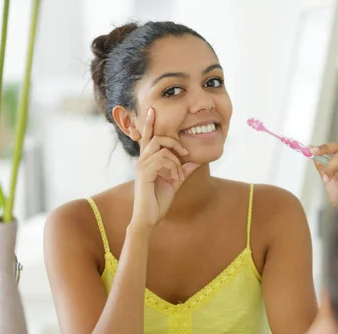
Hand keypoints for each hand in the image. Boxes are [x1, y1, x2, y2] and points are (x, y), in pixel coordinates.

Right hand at [132, 107, 199, 228]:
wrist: (148, 219)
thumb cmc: (158, 202)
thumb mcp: (175, 183)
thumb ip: (183, 170)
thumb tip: (196, 161)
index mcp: (148, 161)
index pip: (148, 138)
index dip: (149, 124)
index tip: (153, 110)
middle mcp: (142, 161)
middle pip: (155, 138)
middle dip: (172, 141)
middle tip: (185, 152)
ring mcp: (142, 167)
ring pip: (160, 148)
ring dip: (175, 159)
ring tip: (179, 173)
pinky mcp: (144, 174)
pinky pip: (161, 160)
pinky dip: (172, 167)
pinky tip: (175, 178)